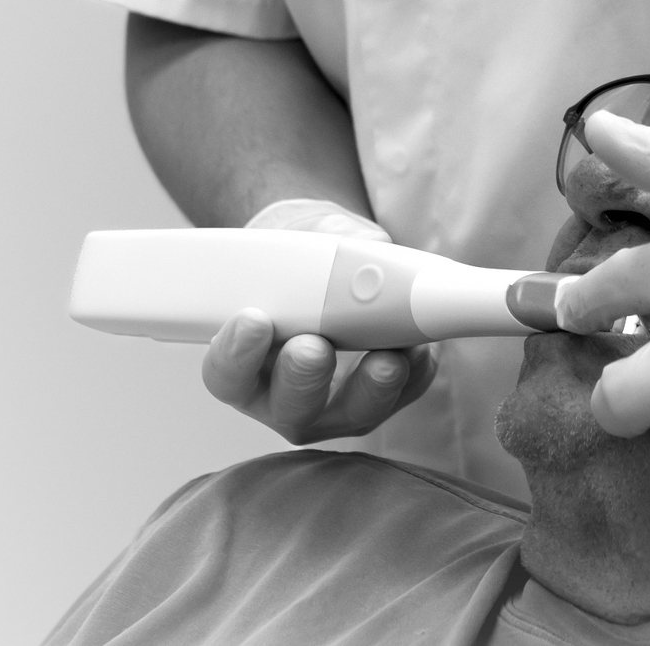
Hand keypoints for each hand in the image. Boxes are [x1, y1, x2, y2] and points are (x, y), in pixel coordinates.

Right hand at [202, 196, 436, 441]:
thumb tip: (363, 247)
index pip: (228, 374)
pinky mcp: (381, 395)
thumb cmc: (303, 256)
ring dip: (371, 387)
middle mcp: (286, 393)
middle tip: (314, 347)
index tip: (254, 320)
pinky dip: (414, 372)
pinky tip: (420, 349)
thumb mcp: (300, 236)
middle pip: (290, 405)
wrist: (331, 265)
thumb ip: (322, 238)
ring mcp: (336, 403)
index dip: (236, 354)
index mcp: (246, 360)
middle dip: (303, 377)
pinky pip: (402, 394)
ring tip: (387, 359)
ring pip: (351, 413)